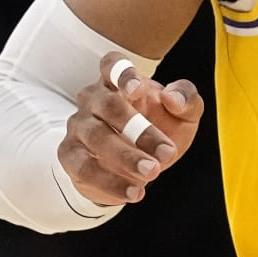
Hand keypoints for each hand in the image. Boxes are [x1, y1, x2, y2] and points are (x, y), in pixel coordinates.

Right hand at [57, 52, 206, 206]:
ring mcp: (78, 126)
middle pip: (108, 105)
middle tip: (167, 153)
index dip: (121, 73)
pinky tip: (135, 192)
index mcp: (119, 81)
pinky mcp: (70, 155)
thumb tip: (172, 97)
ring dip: (125, 157)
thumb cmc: (160, 128)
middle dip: (138, 130)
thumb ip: (187, 99)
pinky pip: (84, 167)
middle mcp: (94, 99)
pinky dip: (110, 182)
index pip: (111, 64)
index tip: (137, 89)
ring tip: (153, 173)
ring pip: (96, 137)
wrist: (136, 166)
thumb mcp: (184, 115)